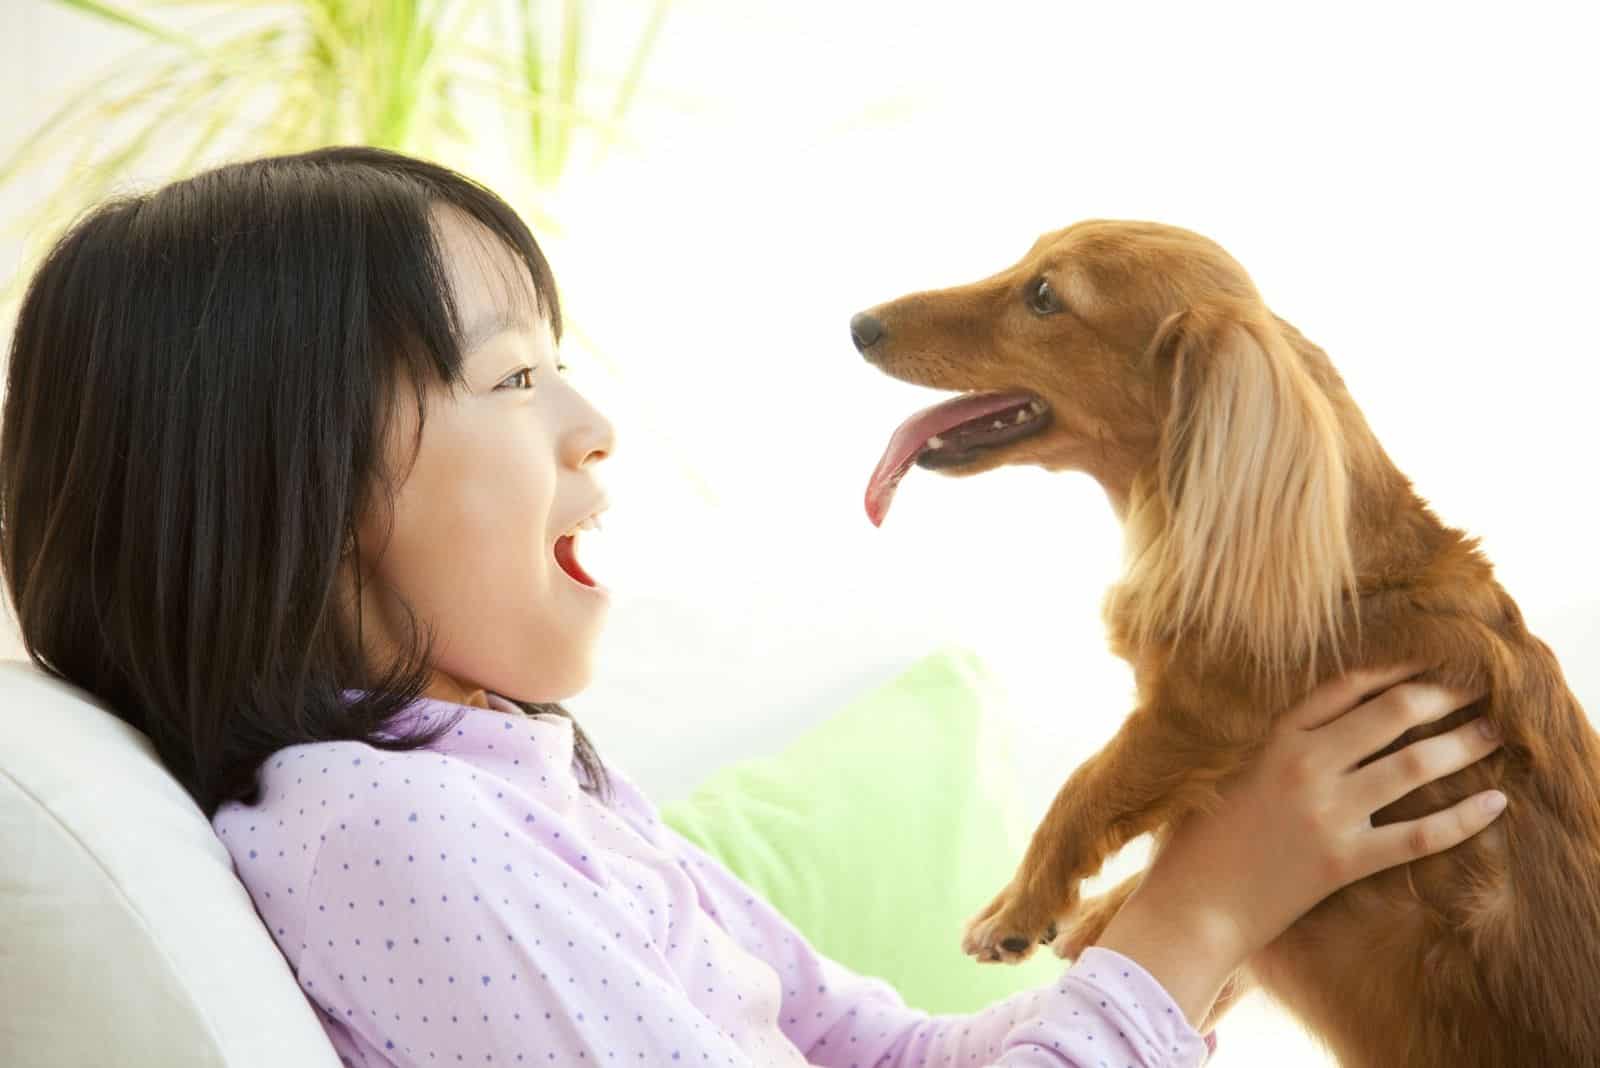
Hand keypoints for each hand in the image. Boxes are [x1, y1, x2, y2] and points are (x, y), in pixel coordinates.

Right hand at [1095, 661, 1505, 1026]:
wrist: (1191, 906)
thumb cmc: (1194, 839)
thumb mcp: (1220, 769)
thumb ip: (1261, 740)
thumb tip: (1300, 716)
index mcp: (1274, 737)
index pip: (1348, 684)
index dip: (1396, 667)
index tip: (1429, 660)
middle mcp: (1306, 764)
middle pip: (1393, 714)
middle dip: (1444, 695)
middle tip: (1480, 686)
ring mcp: (1329, 813)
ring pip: (1414, 766)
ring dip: (1463, 744)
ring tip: (1495, 731)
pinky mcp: (1344, 860)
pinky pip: (1419, 835)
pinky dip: (1463, 818)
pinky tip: (1495, 803)